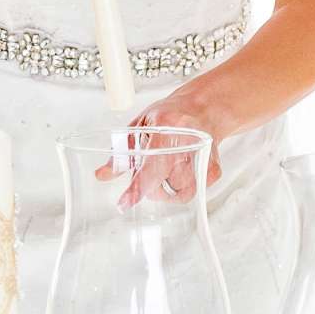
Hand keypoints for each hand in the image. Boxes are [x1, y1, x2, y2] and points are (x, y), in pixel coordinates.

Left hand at [97, 88, 225, 209]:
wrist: (203, 110)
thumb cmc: (170, 116)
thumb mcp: (140, 127)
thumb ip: (121, 153)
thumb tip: (102, 175)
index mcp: (166, 131)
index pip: (149, 169)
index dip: (136, 189)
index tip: (124, 203)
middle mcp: (187, 147)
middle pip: (161, 188)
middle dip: (149, 185)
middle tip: (151, 167)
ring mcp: (203, 161)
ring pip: (176, 195)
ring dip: (166, 187)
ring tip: (168, 165)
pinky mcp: (212, 172)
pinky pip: (190, 193)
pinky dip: (181, 186)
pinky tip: (181, 168)